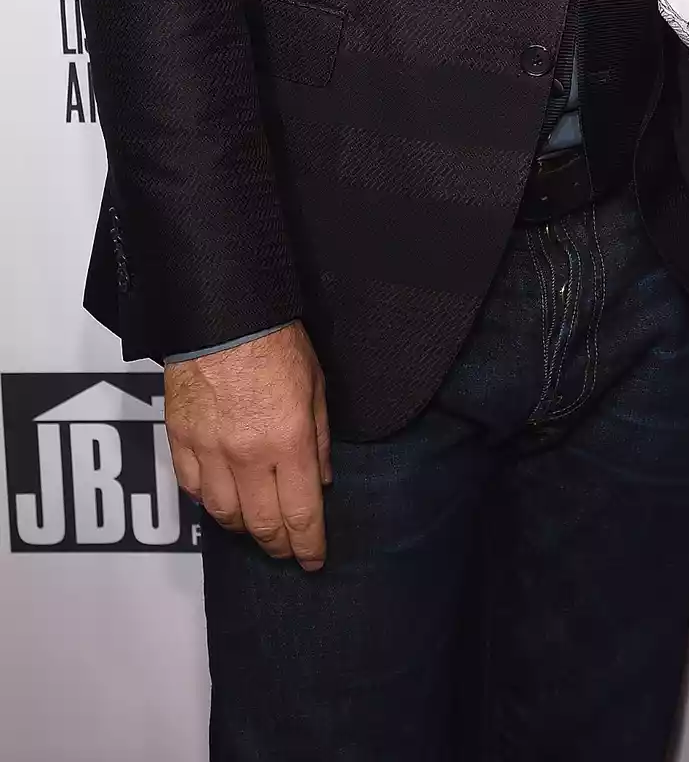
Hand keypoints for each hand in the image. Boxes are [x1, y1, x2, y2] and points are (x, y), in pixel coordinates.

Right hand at [164, 321, 331, 569]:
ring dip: (244, 527)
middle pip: (261, 523)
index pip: (300, 513)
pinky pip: (193, 489)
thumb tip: (323, 479)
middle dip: (278, 545)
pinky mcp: (180, 440)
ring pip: (224, 515)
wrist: (223, 313)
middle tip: (288, 551)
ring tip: (257, 527)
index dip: (308, 544)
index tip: (314, 559)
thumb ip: (319, 437)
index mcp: (288, 441)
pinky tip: (222, 500)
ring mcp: (209, 451)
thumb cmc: (275, 340)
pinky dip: (209, 503)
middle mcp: (247, 455)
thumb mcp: (316, 384)